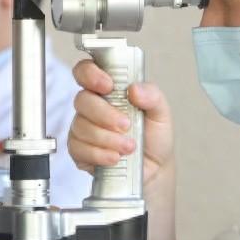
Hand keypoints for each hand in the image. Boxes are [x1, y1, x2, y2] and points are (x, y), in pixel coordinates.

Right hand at [68, 60, 174, 188]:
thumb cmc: (154, 136)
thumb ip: (152, 95)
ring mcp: (83, 127)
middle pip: (82, 99)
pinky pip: (78, 148)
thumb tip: (135, 89)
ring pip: (81, 126)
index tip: (107, 85)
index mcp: (109, 89)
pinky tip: (115, 157)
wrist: (154, 169)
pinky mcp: (79, 150)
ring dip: (107, 138)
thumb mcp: (161, 112)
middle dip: (105, 114)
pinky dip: (99, 154)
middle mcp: (93, 106)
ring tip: (129, 146)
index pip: (87, 70)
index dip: (91, 74)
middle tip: (126, 125)